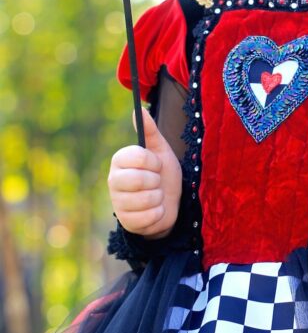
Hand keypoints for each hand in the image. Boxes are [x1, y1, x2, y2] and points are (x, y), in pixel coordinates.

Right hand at [107, 108, 181, 238]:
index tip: (156, 165)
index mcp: (119, 160)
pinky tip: (155, 211)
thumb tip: (138, 110)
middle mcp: (114, 180)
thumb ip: (150, 132)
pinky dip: (159, 213)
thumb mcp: (161, 151)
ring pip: (147, 199)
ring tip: (156, 196)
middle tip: (155, 182)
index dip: (154, 162)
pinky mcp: (126, 222)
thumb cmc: (163, 175)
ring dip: (159, 198)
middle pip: (141, 179)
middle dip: (156, 181)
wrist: (169, 205)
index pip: (139, 156)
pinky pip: (150, 216)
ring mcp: (118, 202)